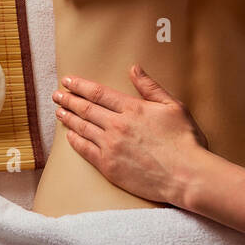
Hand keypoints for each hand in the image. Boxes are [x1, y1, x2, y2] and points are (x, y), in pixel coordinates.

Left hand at [53, 65, 209, 206]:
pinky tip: (69, 136)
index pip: (98, 93)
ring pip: (82, 128)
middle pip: (86, 108)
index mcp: (132, 108)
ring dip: (69, 118)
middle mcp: (117, 125)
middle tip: (57, 94)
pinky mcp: (109, 167)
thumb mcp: (172, 106)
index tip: (68, 81)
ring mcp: (111, 146)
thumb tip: (134, 68)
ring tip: (59, 111)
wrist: (187, 176)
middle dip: (69, 99)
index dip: (80, 85)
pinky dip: (75, 141)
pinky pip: (85, 151)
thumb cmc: (185, 141)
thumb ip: (150, 87)